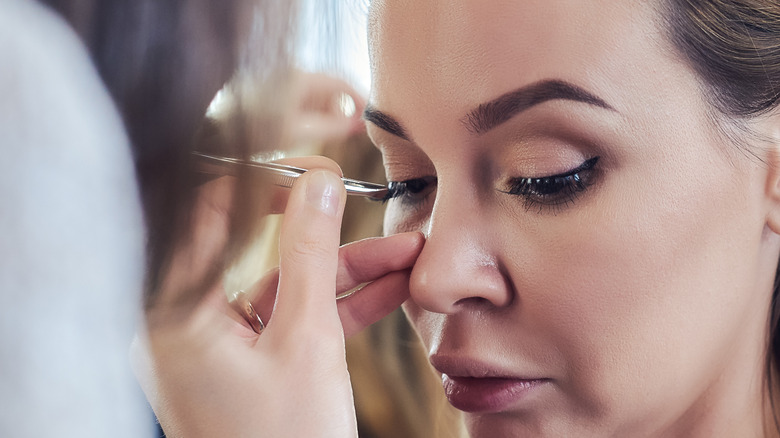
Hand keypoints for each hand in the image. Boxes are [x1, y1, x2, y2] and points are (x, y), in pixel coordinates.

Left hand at [133, 157, 422, 437]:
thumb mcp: (308, 340)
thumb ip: (312, 252)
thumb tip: (319, 182)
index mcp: (176, 311)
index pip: (207, 211)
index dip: (262, 181)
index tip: (313, 169)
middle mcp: (188, 322)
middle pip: (258, 248)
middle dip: (326, 231)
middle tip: (368, 203)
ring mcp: (220, 344)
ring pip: (286, 283)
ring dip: (347, 269)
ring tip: (406, 253)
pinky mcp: (249, 363)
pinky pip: (293, 317)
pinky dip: (339, 304)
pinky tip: (391, 288)